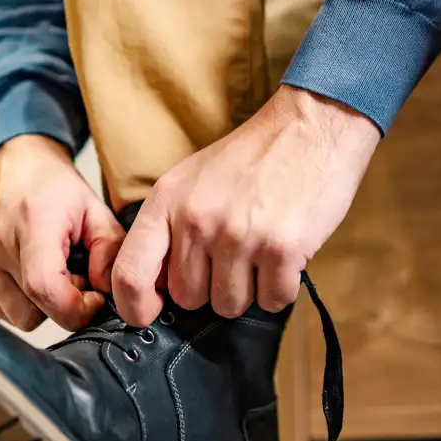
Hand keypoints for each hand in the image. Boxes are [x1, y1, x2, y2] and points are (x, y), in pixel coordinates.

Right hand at [0, 135, 123, 330]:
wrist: (12, 165)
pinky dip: (21, 301)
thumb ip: (111, 252)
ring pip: (16, 318)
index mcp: (32, 223)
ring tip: (50, 271)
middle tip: (73, 276)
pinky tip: (30, 272)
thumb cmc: (55, 188)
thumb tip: (109, 293)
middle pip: (32, 313)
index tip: (93, 298)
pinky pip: (0, 311)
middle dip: (62, 306)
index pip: (44, 288)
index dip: (75, 308)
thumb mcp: (96, 210)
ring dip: (41, 305)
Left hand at [112, 86, 380, 326]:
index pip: (130, 273)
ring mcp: (239, 236)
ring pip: (230, 305)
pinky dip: (281, 288)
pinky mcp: (281, 249)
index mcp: (167, 202)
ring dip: (248, 289)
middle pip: (188, 298)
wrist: (310, 127)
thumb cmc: (251, 157)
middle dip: (210, 287)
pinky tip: (284, 256)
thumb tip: (154, 285)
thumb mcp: (190, 180)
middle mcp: (198, 221)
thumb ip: (167, 228)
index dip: (133, 306)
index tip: (148, 313)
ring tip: (260, 251)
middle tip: (233, 256)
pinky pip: (272, 300)